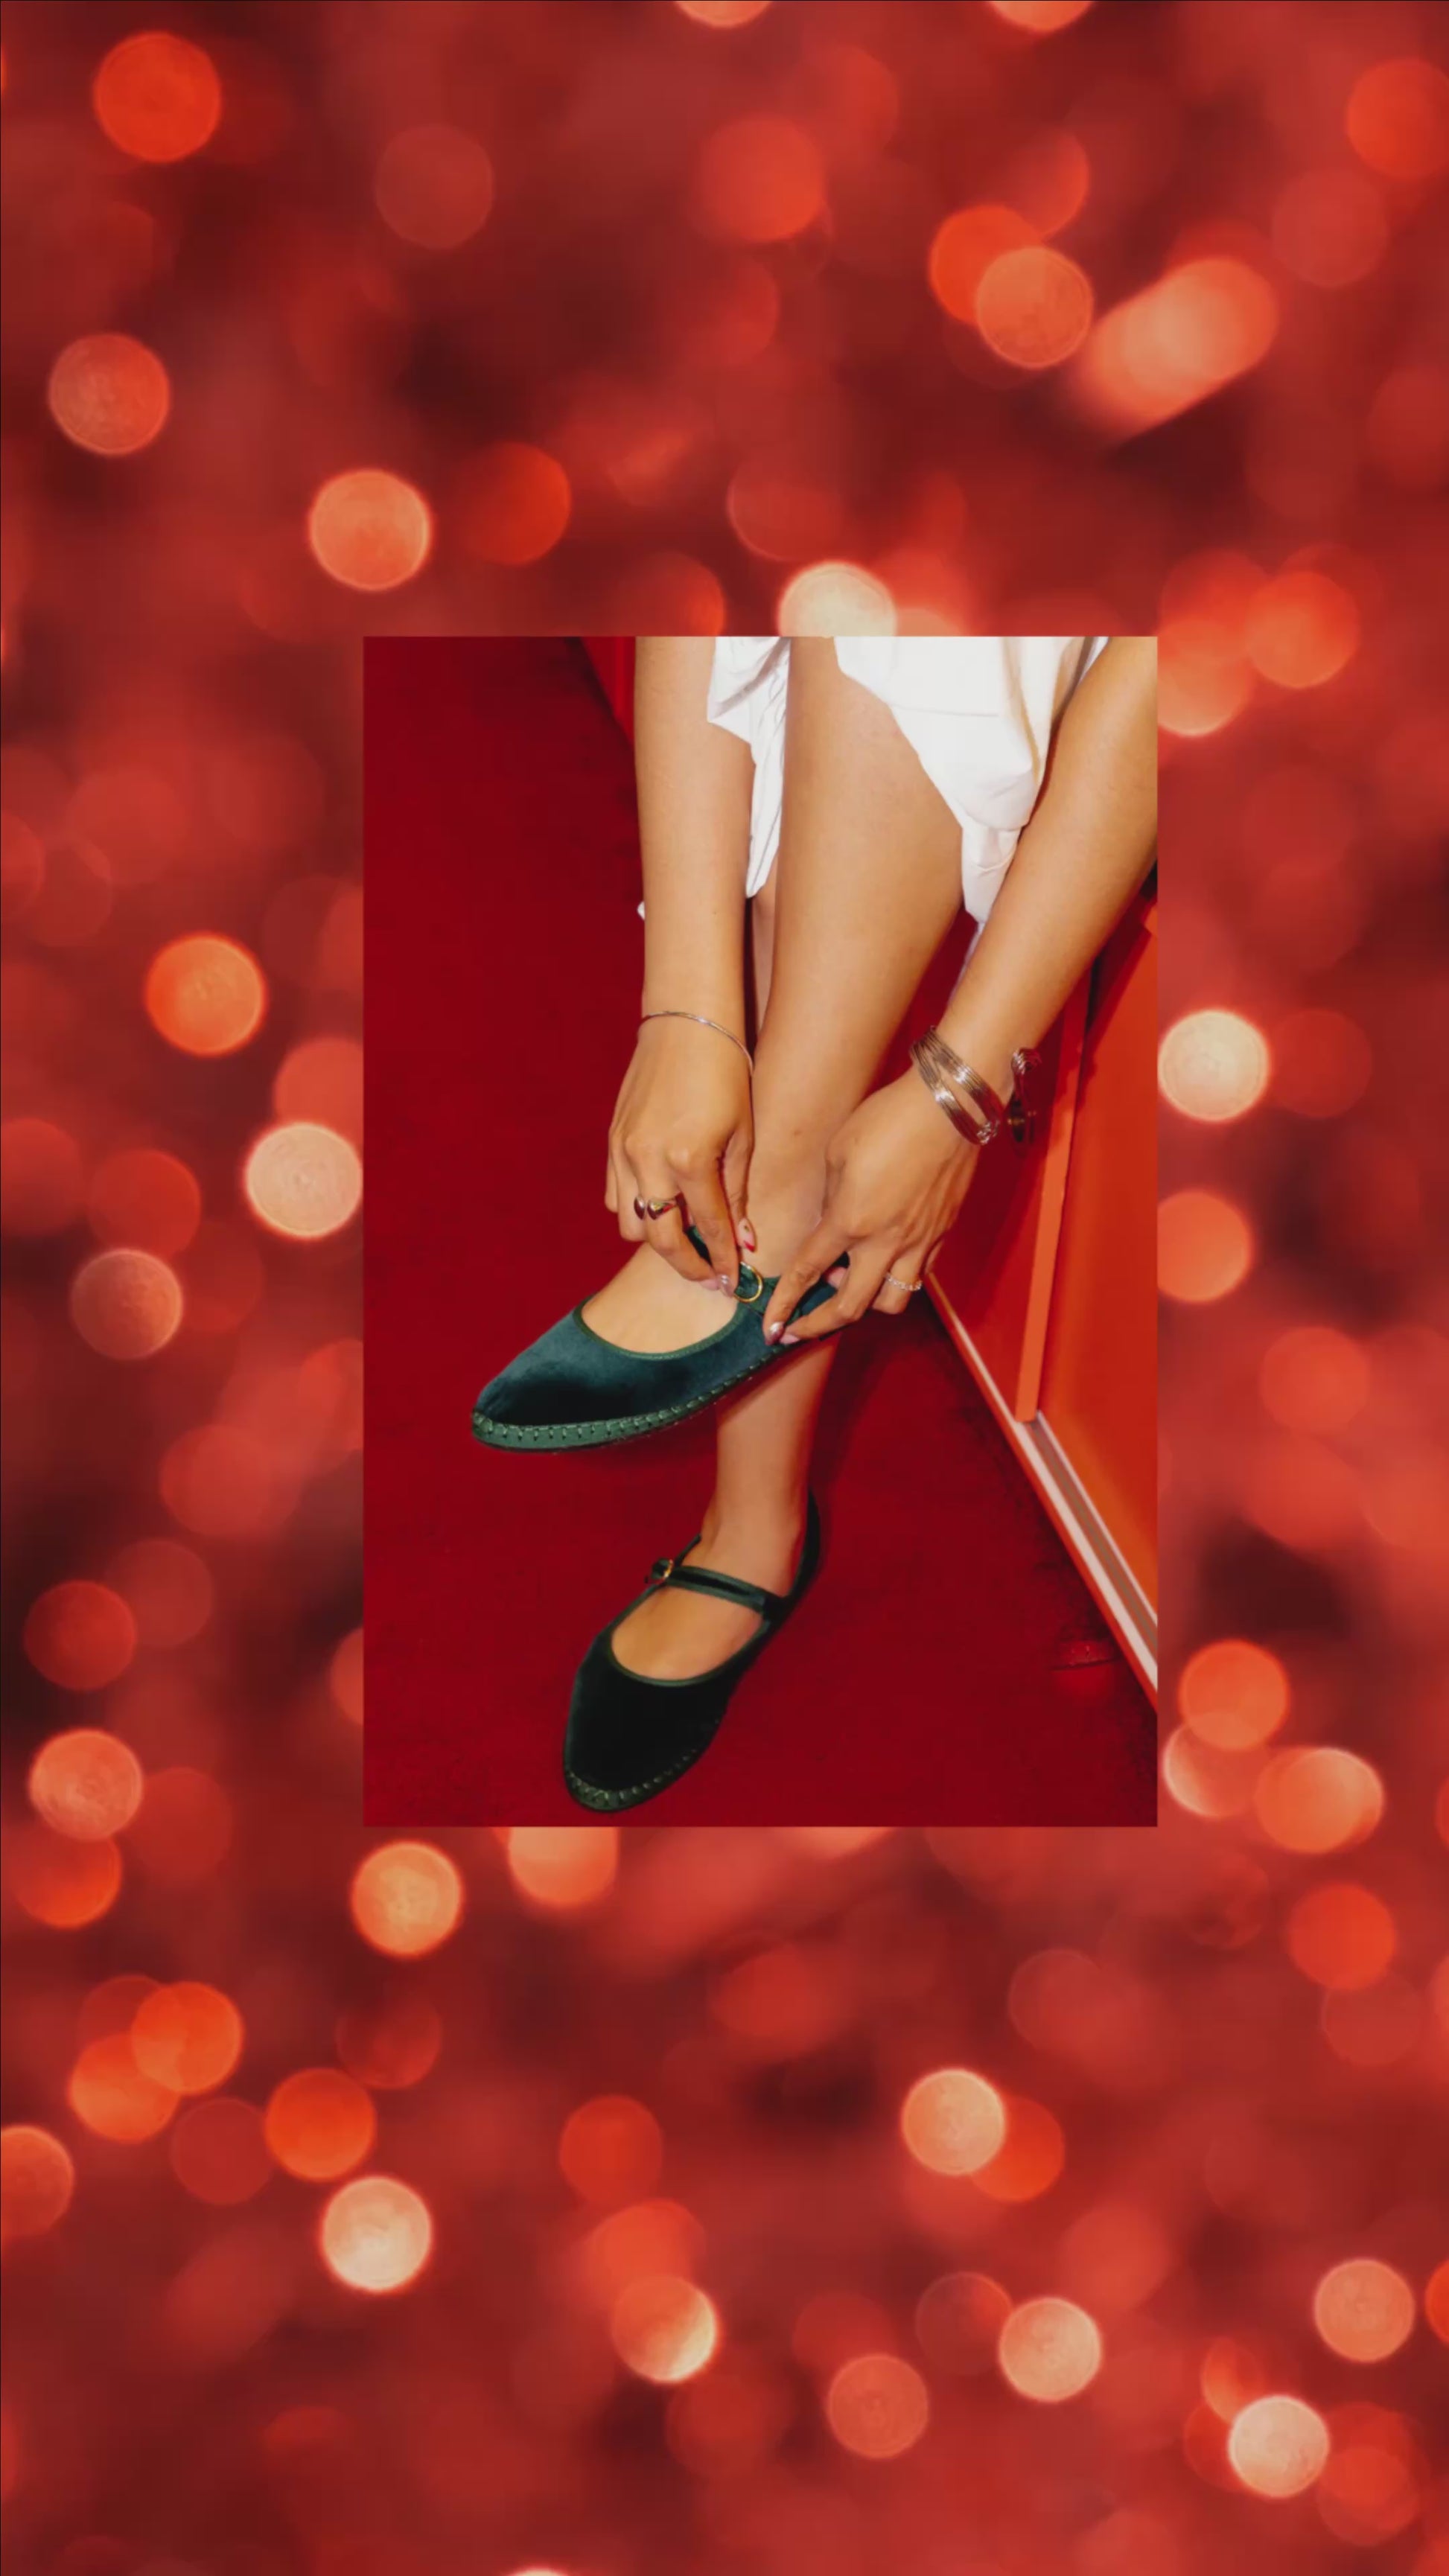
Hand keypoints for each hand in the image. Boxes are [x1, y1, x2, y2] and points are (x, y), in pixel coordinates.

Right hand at [606, 1017, 753, 1288]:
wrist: (685, 1027)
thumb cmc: (726, 1075)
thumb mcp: (742, 1135)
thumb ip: (737, 1192)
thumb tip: (742, 1241)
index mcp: (689, 1159)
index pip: (708, 1227)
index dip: (721, 1260)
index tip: (732, 1282)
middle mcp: (649, 1161)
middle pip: (660, 1239)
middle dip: (686, 1264)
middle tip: (708, 1276)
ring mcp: (623, 1152)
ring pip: (630, 1224)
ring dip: (657, 1236)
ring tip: (684, 1233)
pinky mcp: (611, 1142)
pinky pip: (615, 1196)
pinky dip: (636, 1209)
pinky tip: (661, 1202)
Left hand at [762, 1071, 980, 1342]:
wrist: (949, 1108)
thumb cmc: (887, 1119)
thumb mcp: (839, 1152)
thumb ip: (830, 1197)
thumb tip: (831, 1221)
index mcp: (850, 1220)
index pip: (807, 1273)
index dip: (784, 1304)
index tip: (771, 1328)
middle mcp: (885, 1242)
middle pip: (851, 1307)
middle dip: (819, 1326)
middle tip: (798, 1329)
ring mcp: (919, 1242)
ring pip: (892, 1302)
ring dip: (865, 1304)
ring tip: (847, 1282)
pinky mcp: (942, 1234)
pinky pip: (918, 1276)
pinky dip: (896, 1280)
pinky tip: (885, 1263)